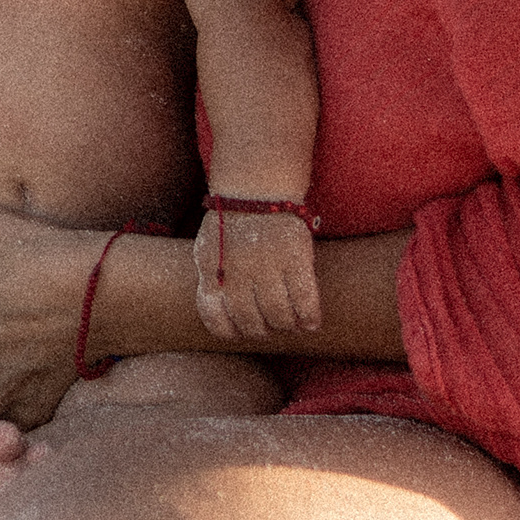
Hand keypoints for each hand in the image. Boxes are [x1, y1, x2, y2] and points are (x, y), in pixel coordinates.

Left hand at [197, 205, 320, 340]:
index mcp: (212, 269)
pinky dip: (309, 315)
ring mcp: (267, 264)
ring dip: (285, 325)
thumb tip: (221, 312)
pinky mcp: (295, 257)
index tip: (239, 332)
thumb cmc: (232, 223)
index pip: (214, 317)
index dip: (229, 331)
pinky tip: (311, 323)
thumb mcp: (208, 248)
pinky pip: (304, 298)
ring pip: (278, 314)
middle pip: (249, 320)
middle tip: (267, 328)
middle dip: (259, 330)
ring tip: (290, 325)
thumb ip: (211, 279)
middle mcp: (238, 270)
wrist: (257, 187)